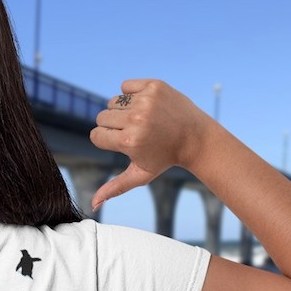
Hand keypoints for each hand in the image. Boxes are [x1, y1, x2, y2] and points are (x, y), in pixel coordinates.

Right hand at [88, 79, 217, 206]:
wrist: (196, 138)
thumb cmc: (165, 159)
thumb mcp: (140, 175)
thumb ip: (115, 188)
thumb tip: (94, 204)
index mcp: (129, 141)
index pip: (96, 135)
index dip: (107, 140)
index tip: (124, 143)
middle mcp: (136, 119)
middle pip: (102, 117)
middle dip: (113, 125)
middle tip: (136, 131)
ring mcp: (146, 101)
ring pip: (113, 101)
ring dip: (123, 109)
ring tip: (143, 118)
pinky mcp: (154, 86)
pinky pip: (126, 85)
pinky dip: (132, 93)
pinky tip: (146, 105)